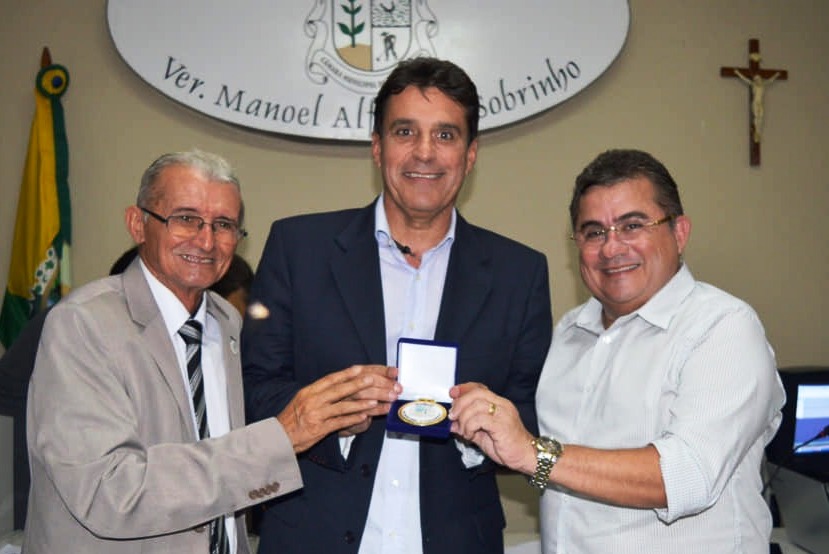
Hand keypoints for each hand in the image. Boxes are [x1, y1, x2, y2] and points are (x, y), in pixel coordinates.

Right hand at [277, 365, 399, 451]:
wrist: (278, 438)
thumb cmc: (291, 420)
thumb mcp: (302, 401)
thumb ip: (318, 393)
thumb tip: (336, 385)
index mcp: (308, 391)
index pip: (330, 379)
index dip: (346, 374)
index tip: (360, 368)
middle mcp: (312, 401)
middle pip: (338, 390)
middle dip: (357, 384)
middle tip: (371, 379)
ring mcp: (316, 415)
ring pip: (342, 407)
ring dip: (360, 404)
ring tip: (374, 401)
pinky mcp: (319, 429)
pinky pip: (339, 423)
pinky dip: (352, 419)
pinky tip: (363, 418)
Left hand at [449, 382, 535, 473]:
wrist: (526, 456)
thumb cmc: (508, 446)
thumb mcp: (483, 435)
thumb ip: (468, 427)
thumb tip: (453, 424)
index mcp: (499, 404)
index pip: (480, 388)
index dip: (464, 389)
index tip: (452, 394)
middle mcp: (502, 405)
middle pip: (476, 393)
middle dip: (460, 403)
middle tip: (453, 416)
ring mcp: (503, 413)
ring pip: (476, 405)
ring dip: (464, 419)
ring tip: (464, 431)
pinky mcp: (502, 424)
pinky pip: (480, 419)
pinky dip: (470, 426)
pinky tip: (470, 435)